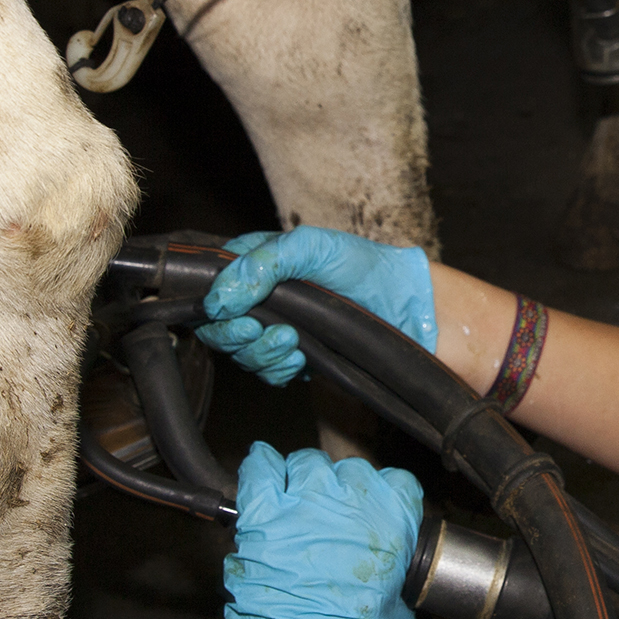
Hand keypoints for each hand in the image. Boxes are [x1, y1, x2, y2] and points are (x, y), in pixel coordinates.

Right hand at [195, 227, 436, 385]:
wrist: (405, 309)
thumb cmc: (364, 268)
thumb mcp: (311, 247)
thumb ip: (263, 264)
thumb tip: (221, 296)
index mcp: (261, 261)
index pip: (213, 283)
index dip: (215, 303)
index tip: (233, 313)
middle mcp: (264, 295)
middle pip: (220, 325)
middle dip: (236, 335)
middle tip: (259, 332)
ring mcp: (278, 326)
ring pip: (242, 352)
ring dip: (261, 353)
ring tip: (292, 342)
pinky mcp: (294, 355)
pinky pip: (267, 372)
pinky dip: (278, 370)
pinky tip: (300, 359)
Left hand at [223, 442, 422, 618]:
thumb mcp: (400, 610)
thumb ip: (397, 583)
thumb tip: (390, 587)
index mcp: (392, 520)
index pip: (396, 482)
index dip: (383, 496)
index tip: (371, 510)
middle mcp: (351, 501)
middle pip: (347, 470)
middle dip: (339, 492)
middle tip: (328, 518)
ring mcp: (305, 504)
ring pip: (305, 465)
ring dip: (302, 480)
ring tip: (294, 501)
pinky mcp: (263, 516)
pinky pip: (259, 470)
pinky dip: (260, 466)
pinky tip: (262, 470)